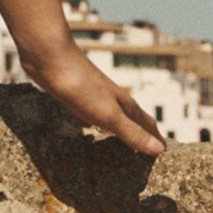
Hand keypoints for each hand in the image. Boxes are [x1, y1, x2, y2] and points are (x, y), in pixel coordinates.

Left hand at [18, 42, 166, 157]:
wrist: (48, 57)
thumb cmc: (81, 85)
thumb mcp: (109, 114)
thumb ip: (132, 132)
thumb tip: (159, 150)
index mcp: (124, 105)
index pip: (147, 124)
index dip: (157, 139)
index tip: (164, 155)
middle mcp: (111, 99)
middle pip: (130, 120)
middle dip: (139, 135)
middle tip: (145, 155)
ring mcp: (91, 95)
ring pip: (109, 116)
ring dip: (116, 130)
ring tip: (119, 145)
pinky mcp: (72, 94)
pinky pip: (88, 113)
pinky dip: (92, 124)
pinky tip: (86, 127)